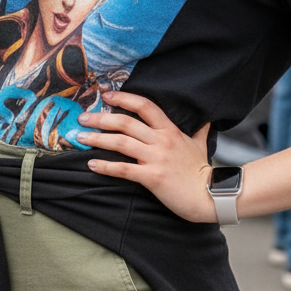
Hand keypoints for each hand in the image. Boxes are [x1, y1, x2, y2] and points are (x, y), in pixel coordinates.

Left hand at [78, 90, 217, 223]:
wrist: (210, 195)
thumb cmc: (202, 171)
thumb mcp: (200, 144)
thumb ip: (199, 129)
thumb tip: (206, 119)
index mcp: (170, 130)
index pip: (144, 106)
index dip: (124, 98)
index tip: (106, 96)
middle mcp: (161, 140)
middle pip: (125, 122)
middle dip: (101, 118)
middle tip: (83, 117)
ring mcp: (156, 158)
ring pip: (120, 143)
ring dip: (97, 139)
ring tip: (80, 137)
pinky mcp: (151, 177)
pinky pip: (123, 169)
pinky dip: (105, 166)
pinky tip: (92, 164)